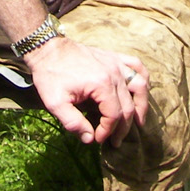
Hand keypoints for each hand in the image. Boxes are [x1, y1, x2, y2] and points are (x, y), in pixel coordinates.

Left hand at [24, 36, 148, 146]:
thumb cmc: (50, 75)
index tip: (97, 139)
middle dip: (122, 128)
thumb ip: (73, 123)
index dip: (107, 131)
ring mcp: (115, 63)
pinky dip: (142, 79)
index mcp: (101, 84)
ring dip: (141, 106)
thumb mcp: (55, 103)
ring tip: (138, 122)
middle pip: (128, 106)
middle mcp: (114, 73)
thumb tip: (90, 139)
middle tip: (114, 141)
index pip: (114, 115)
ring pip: (139, 86)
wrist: (47, 49)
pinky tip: (140, 91)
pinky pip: (136, 66)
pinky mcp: (113, 57)